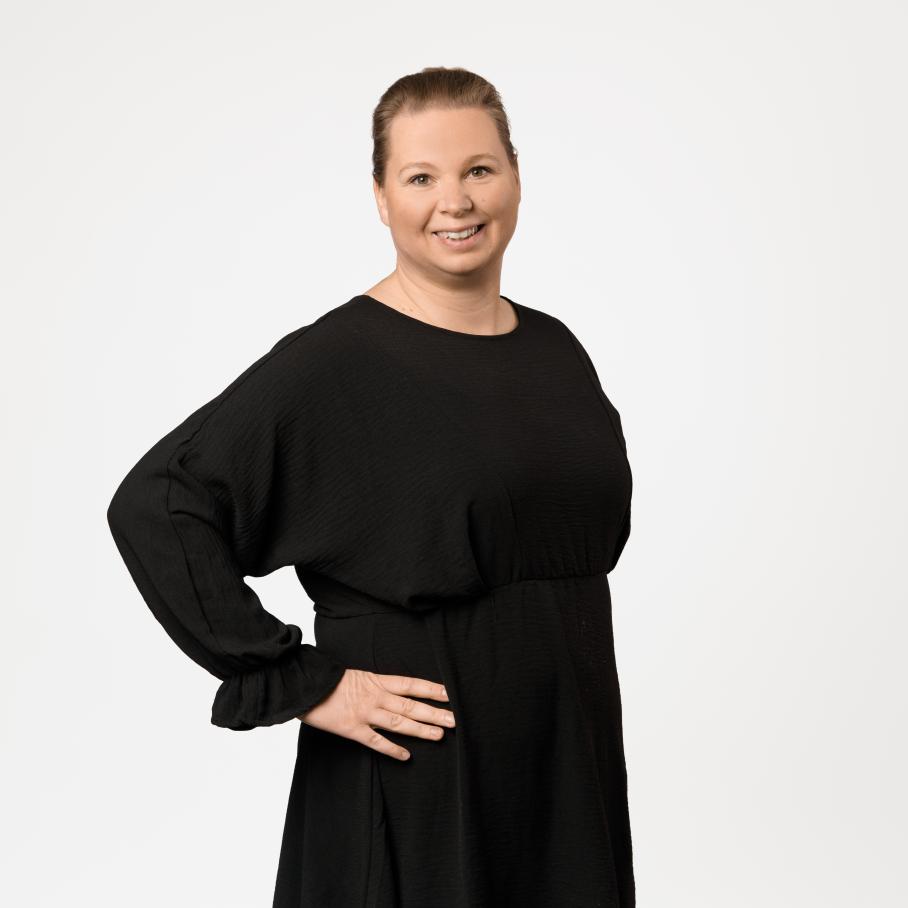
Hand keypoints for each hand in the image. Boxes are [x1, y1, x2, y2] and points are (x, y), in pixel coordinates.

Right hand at [299, 669, 455, 760]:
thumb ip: (376, 685)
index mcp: (376, 681)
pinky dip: (392, 749)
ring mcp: (365, 713)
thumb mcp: (357, 676)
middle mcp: (375, 696)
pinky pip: (376, 741)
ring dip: (421, 729)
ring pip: (399, 723)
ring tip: (440, 735)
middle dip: (434, 712)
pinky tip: (407, 756)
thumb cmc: (330, 680)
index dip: (431, 689)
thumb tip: (395, 693)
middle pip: (410, 705)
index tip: (450, 693)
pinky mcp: (352, 729)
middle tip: (455, 719)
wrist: (305, 685)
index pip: (410, 684)